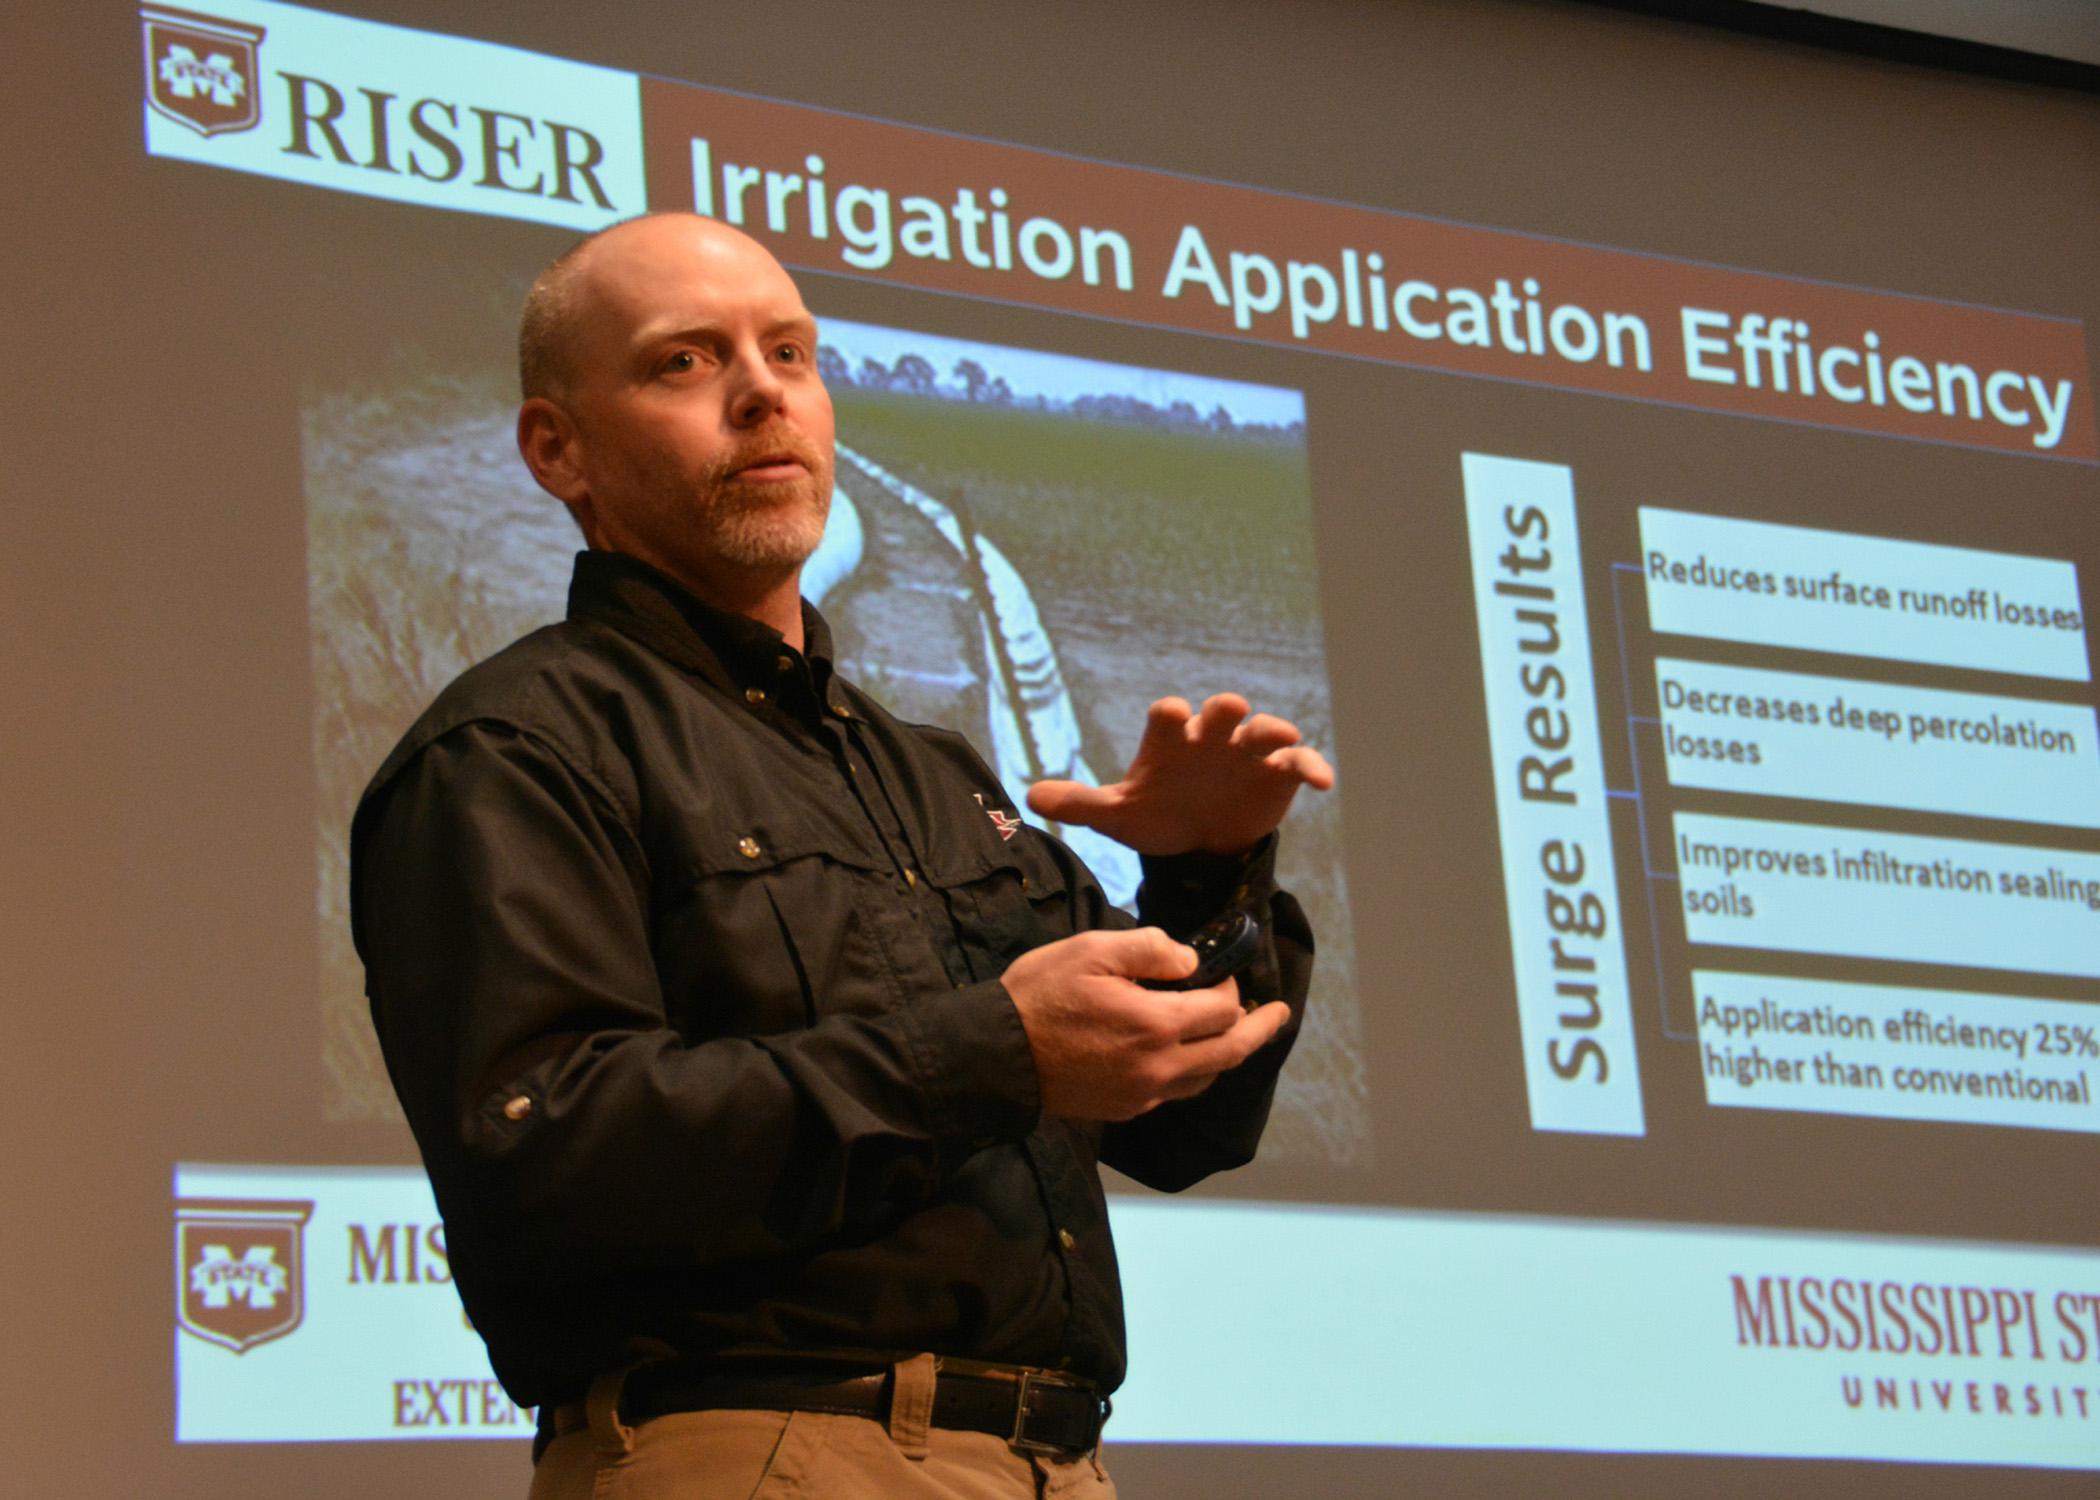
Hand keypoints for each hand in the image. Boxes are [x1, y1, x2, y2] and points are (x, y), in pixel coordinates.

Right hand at [1001, 928, 1293, 1121]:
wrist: (996, 1057)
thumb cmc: (1040, 995)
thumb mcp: (1091, 950)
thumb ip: (1149, 949)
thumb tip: (1190, 960)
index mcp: (1156, 1024)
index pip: (1222, 1008)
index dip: (1229, 986)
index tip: (1217, 970)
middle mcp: (1160, 1067)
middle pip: (1229, 1052)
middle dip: (1261, 1030)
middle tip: (1281, 1013)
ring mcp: (1143, 1094)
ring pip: (1206, 1078)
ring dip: (1227, 1053)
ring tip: (1237, 1034)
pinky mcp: (1125, 1109)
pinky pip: (1176, 1092)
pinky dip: (1194, 1072)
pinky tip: (1188, 1057)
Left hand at [1027, 693, 1333, 855]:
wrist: (1199, 843)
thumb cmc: (1156, 816)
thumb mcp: (1118, 816)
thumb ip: (1080, 803)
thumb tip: (1030, 797)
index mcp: (1171, 740)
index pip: (1168, 716)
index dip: (1170, 714)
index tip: (1170, 718)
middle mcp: (1211, 738)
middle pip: (1221, 711)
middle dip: (1224, 710)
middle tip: (1226, 712)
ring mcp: (1248, 753)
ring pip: (1264, 730)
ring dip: (1271, 730)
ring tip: (1277, 738)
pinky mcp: (1278, 775)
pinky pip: (1299, 763)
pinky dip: (1313, 766)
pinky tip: (1323, 782)